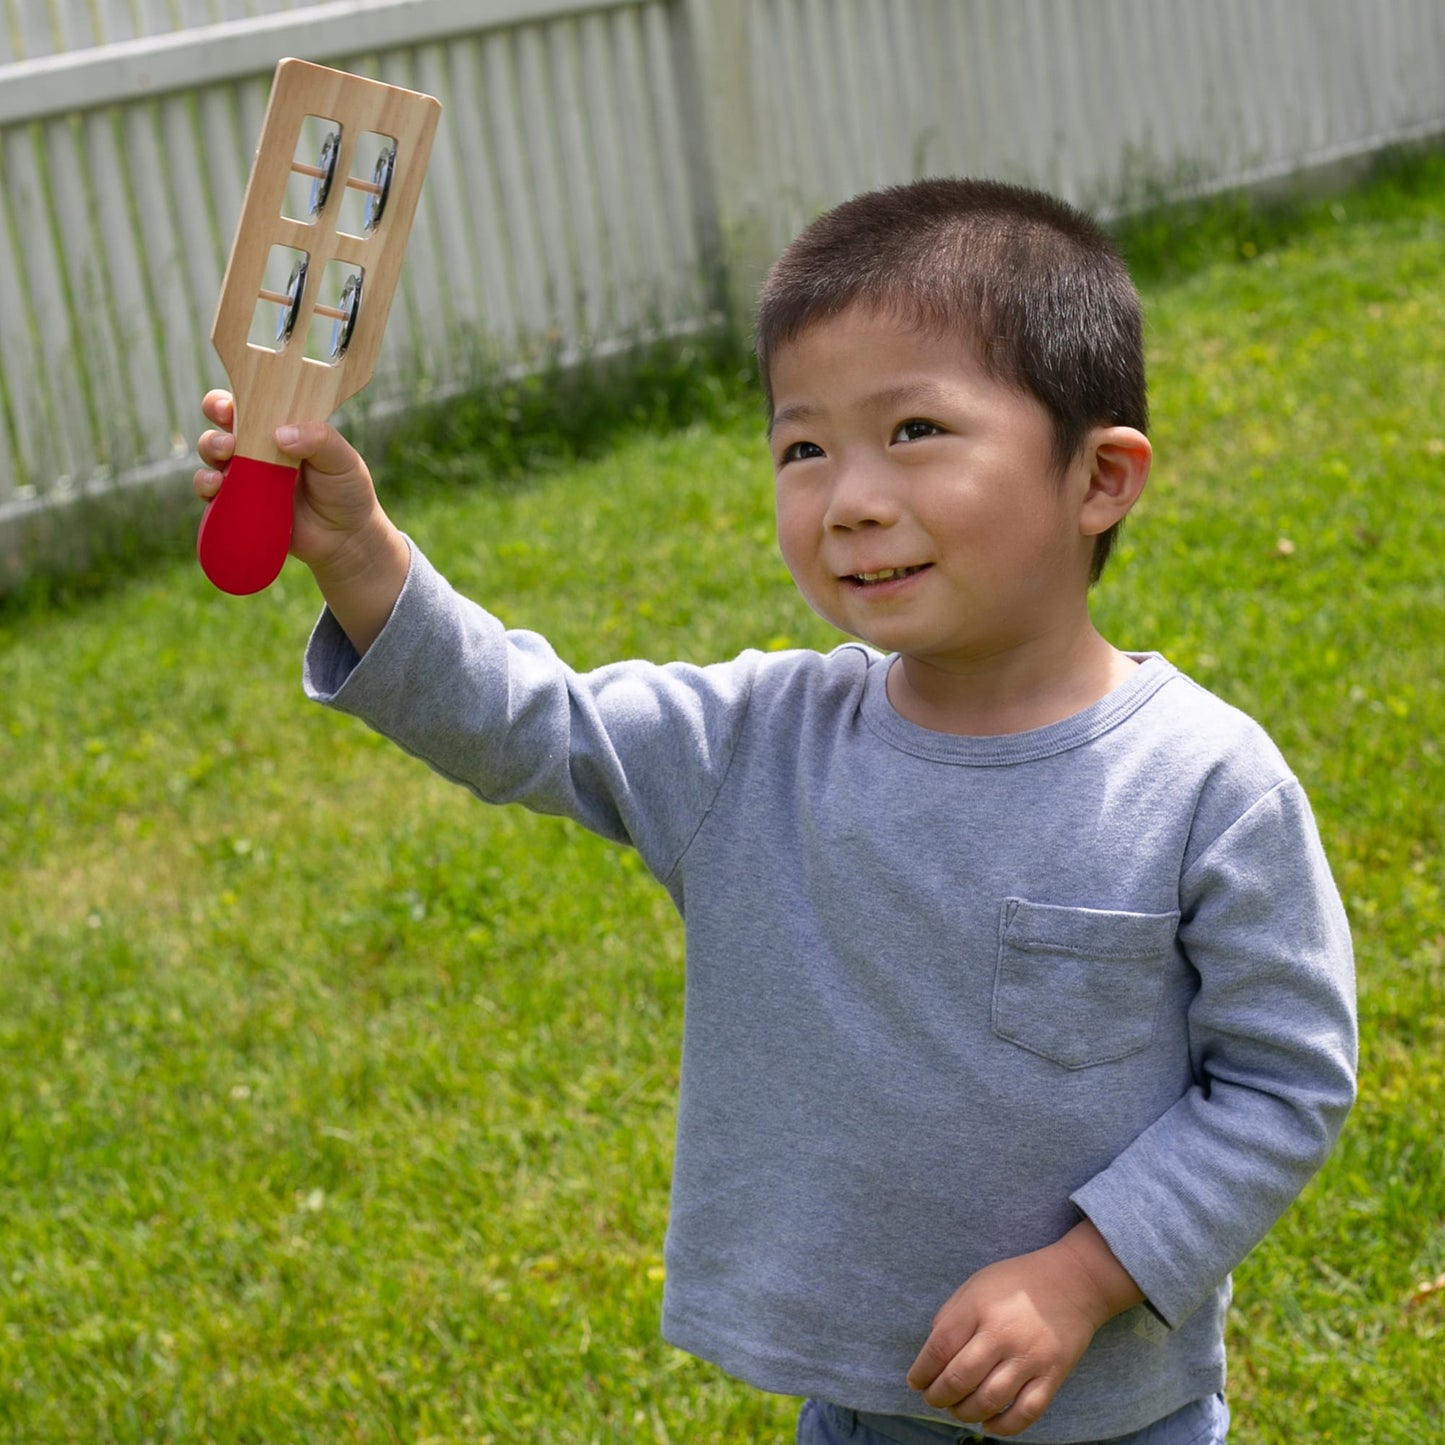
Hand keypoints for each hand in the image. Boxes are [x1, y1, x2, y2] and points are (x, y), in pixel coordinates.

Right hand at [194, 389, 384, 573]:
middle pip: (221, 428)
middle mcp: (258, 449)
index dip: (229, 401)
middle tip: (229, 442)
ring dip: (210, 453)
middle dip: (216, 428)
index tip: (228, 407)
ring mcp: (247, 478)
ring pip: (212, 457)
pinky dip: (207, 487)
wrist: (346, 539)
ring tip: (226, 462)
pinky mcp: (240, 506)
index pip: (248, 406)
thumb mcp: (343, 459)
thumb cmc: (347, 491)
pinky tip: (218, 488)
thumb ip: (320, 439)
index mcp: (280, 429)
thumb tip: (281, 434)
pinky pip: (213, 493)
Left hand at [906, 1222, 1142, 1436]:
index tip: (915, 1382)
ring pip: (988, 1401)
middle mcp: (1002, 1334)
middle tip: (932, 1398)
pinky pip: (1024, 1413)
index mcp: (978, 1307)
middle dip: (938, 1396)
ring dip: (964, 1412)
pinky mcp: (1052, 1376)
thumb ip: (951, 1316)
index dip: (922, 1371)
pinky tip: (987, 1422)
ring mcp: (1030, 1358)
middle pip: (960, 1379)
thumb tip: (932, 1355)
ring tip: (956, 1409)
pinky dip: (1002, 1427)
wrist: (1073, 1281)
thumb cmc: (1016, 1282)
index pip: (940, 1348)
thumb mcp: (976, 1285)